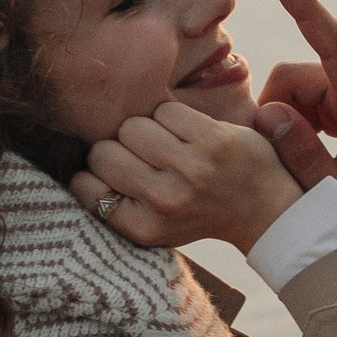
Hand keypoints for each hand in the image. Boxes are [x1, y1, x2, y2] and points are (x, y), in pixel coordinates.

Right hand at [73, 100, 301, 254]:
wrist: (263, 208)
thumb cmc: (198, 212)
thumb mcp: (153, 226)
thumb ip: (116, 202)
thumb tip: (72, 166)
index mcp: (144, 227)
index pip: (84, 187)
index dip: (90, 174)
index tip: (108, 175)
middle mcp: (165, 201)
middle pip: (103, 151)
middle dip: (117, 148)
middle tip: (142, 157)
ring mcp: (191, 169)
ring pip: (132, 126)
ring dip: (144, 129)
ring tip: (167, 145)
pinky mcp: (214, 140)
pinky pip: (165, 110)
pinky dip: (171, 116)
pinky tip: (187, 133)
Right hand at [255, 0, 336, 236]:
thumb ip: (302, 157)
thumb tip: (270, 113)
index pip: (336, 47)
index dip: (304, 7)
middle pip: (298, 76)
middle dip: (279, 113)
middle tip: (284, 161)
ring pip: (299, 87)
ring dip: (291, 121)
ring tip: (310, 163)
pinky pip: (311, 94)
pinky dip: (301, 121)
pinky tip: (318, 151)